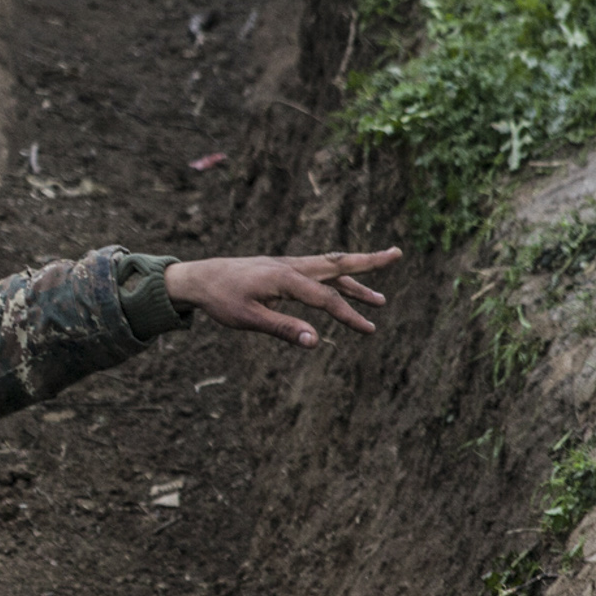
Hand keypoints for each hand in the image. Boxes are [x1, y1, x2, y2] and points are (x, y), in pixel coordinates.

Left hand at [163, 248, 401, 348]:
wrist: (198, 277)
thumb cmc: (221, 300)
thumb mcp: (249, 319)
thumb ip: (283, 329)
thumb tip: (315, 342)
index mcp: (285, 278)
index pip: (326, 298)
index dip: (349, 315)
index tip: (370, 330)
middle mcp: (291, 266)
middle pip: (337, 264)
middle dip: (369, 262)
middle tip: (397, 254)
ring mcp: (287, 264)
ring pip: (329, 267)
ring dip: (356, 277)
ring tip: (380, 297)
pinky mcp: (282, 268)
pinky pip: (316, 269)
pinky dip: (336, 275)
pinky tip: (343, 285)